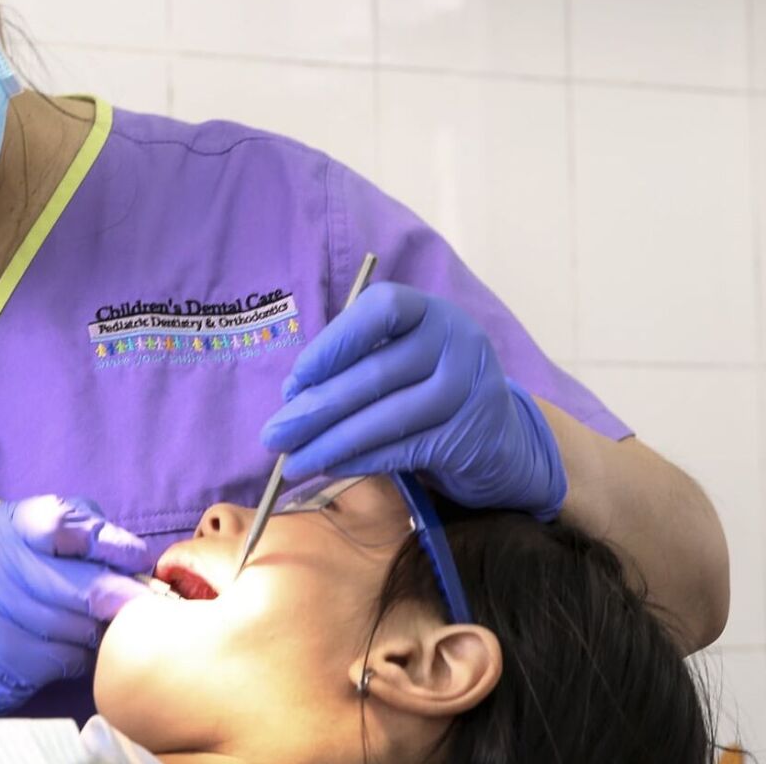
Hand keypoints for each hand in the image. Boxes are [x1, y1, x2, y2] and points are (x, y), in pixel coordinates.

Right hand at [0, 495, 152, 711]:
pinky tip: (79, 651)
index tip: (138, 558)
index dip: (106, 541)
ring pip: (74, 625)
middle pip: (75, 584)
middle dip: (117, 596)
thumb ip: (81, 535)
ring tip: (104, 627)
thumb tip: (137, 561)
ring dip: (99, 630)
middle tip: (143, 604)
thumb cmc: (9, 580)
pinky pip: (62, 657)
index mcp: (8, 524)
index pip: (60, 523)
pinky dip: (81, 657)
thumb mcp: (32, 541)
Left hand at [262, 282, 565, 519]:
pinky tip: (329, 467)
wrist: (502, 439)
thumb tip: (293, 397)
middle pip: (376, 373)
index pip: (380, 309)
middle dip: (316, 408)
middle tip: (273, 435)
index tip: (296, 378)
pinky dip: (360, 460)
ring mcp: (471, 388)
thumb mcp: (399, 361)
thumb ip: (354, 366)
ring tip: (291, 462)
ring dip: (330, 443)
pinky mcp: (472, 435)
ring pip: (387, 417)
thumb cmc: (429, 389)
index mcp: (429, 311)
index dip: (334, 342)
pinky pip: (404, 449)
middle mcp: (456, 340)